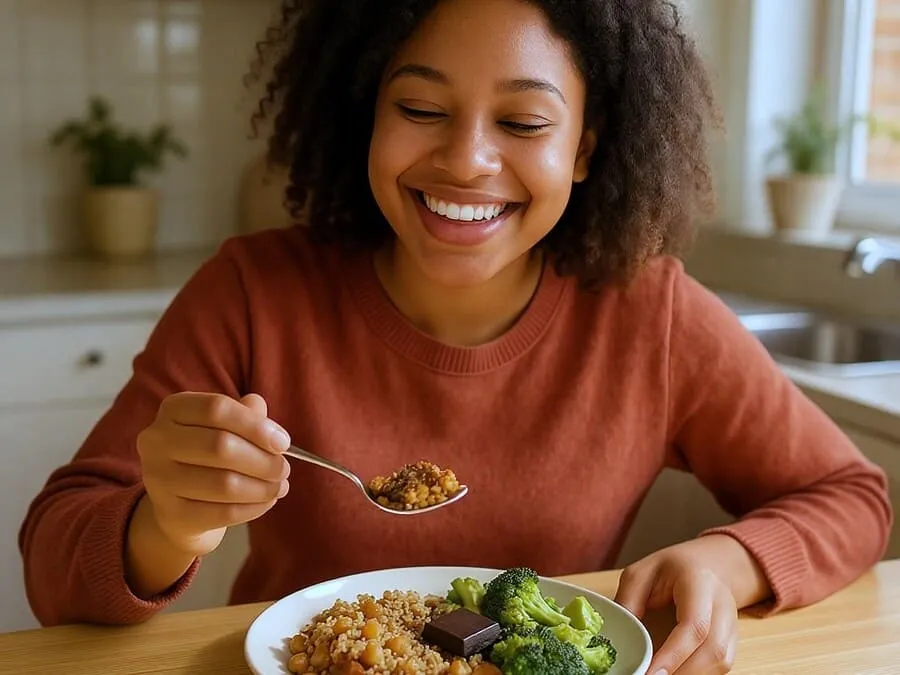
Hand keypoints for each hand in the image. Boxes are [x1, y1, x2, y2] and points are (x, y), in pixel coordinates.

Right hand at [136, 392, 291, 556]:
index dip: (255, 425)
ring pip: (224, 483)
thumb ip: (247, 416)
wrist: (181, 504)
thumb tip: (270, 424)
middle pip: (220, 445)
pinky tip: (266, 502)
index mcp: (174, 409)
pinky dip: (252, 508)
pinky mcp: (170, 513)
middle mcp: (157, 440)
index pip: (217, 408)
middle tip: (284, 469)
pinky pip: (222, 512)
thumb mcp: (226, 427)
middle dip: (262, 460)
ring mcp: (158, 478)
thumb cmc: (209, 455)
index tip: (283, 442)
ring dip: (262, 487)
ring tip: (279, 487)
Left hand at [614, 535, 770, 674]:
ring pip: (722, 663)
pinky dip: (698, 674)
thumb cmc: (672, 568)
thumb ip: (628, 600)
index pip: (693, 625)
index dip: (673, 654)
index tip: (651, 673)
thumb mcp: (642, 573)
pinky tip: (675, 672)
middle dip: (683, 672)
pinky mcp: (733, 642)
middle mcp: (723, 606)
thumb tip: (620, 636)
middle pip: (714, 650)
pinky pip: (720, 667)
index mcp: (699, 583)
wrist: (709, 565)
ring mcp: (732, 626)